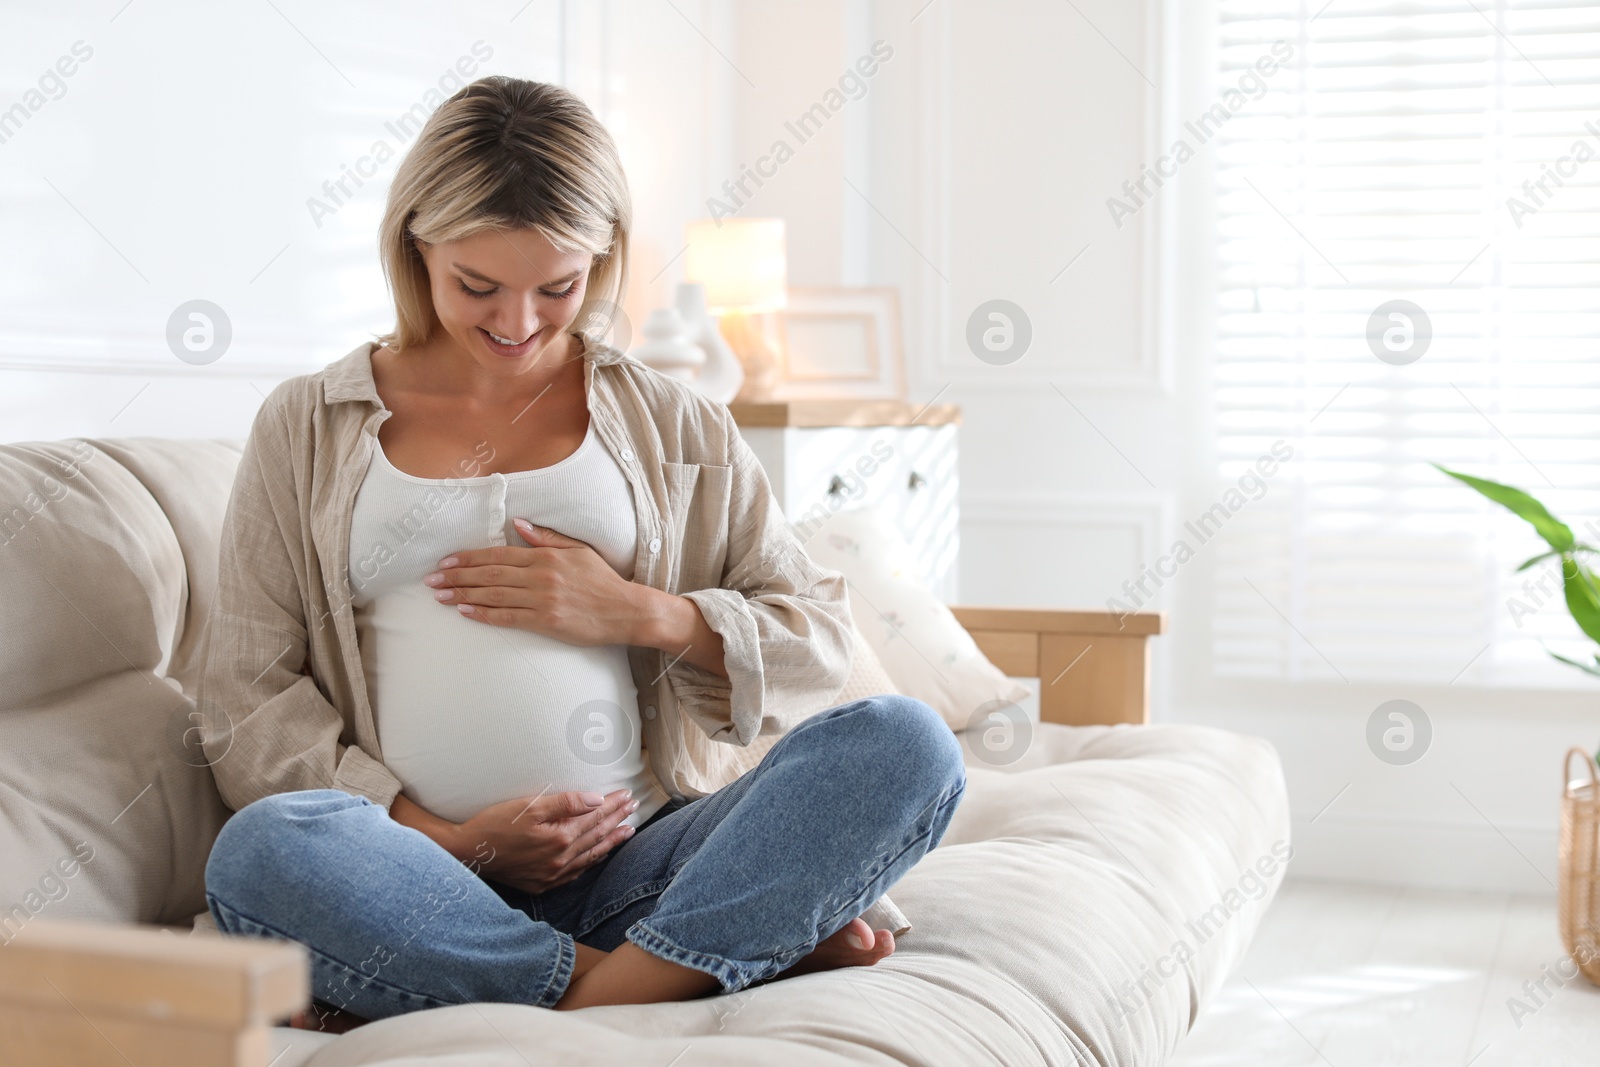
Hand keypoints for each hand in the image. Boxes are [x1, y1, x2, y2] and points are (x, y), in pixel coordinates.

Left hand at [424, 520, 643, 645]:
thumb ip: (546, 537)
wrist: (626, 611)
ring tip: (440, 596)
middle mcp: (541, 575)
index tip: (446, 561)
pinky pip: (508, 617)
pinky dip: (483, 614)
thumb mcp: (578, 550)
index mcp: (546, 556)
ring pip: (494, 594)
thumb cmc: (603, 581)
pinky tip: (465, 611)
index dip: (469, 558)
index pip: (498, 554)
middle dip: (457, 576)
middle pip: (490, 573)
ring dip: (463, 594)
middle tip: (431, 579)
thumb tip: (517, 524)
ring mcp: (543, 599)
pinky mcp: (547, 621)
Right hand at [456, 789, 640, 894]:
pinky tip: (598, 855)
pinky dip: (591, 861)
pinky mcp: (542, 884)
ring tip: (627, 831)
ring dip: (610, 842)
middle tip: (633, 807)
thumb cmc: (496, 824)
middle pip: (597, 836)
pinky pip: (575, 873)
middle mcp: (560, 860)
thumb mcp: (529, 806)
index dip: (613, 805)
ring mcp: (552, 875)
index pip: (595, 818)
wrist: (469, 852)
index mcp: (560, 838)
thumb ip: (566, 803)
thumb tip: (597, 799)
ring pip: (590, 857)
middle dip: (617, 819)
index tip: (627, 794)